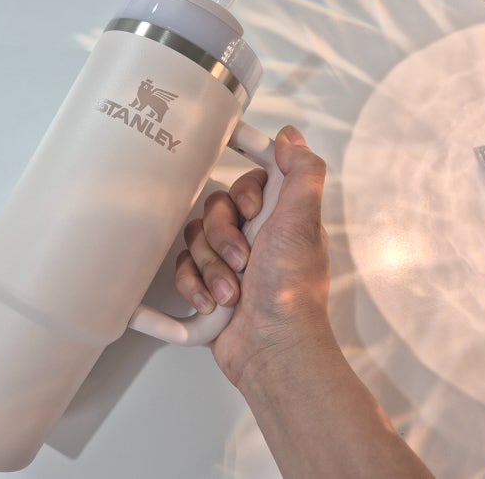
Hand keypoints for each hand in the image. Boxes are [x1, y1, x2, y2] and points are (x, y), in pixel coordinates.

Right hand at [175, 125, 329, 386]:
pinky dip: (194, 285)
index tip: (247, 202)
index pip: (252, 179)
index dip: (244, 188)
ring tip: (231, 291)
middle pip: (215, 208)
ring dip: (210, 266)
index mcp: (280, 217)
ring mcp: (229, 260)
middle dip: (223, 236)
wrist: (270, 349)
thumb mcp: (302, 224)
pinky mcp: (206, 283)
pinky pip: (182, 267)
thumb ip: (301, 174)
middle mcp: (254, 235)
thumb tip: (291, 136)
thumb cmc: (290, 291)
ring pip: (195, 238)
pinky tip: (212, 303)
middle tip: (243, 259)